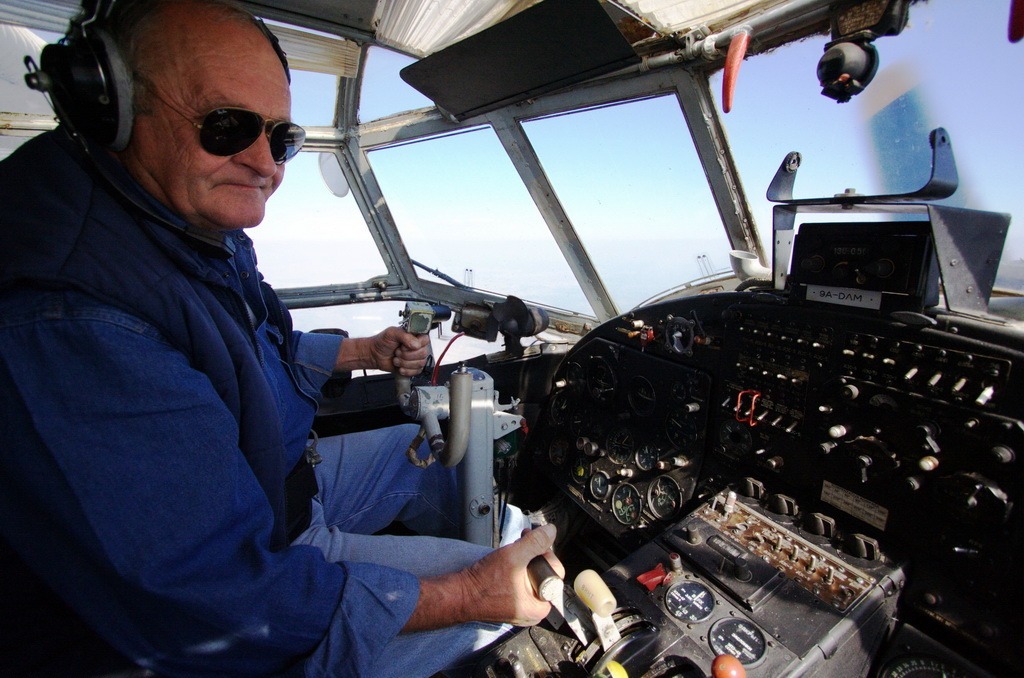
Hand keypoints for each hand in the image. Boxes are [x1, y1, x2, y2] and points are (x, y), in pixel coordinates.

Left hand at [368, 327, 429, 375]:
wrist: (375, 355)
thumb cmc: (382, 342)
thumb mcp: (391, 333)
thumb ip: (404, 335)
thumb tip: (416, 344)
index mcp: (415, 335)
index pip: (425, 340)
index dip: (415, 345)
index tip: (403, 345)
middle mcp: (418, 346)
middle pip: (423, 353)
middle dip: (406, 355)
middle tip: (397, 351)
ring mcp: (417, 357)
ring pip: (420, 363)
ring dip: (404, 363)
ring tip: (397, 358)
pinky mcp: (414, 367)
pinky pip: (416, 371)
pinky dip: (406, 370)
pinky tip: (400, 366)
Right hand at [404, 524, 563, 630]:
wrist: (459, 594)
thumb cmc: (483, 584)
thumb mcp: (513, 557)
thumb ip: (535, 543)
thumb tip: (550, 532)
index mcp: (540, 608)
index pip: (555, 574)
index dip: (545, 554)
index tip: (533, 545)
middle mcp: (533, 611)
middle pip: (544, 574)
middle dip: (534, 555)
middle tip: (523, 543)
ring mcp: (521, 608)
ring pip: (532, 576)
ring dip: (525, 559)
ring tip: (514, 550)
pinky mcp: (510, 602)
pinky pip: (521, 581)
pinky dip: (517, 568)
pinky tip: (508, 560)